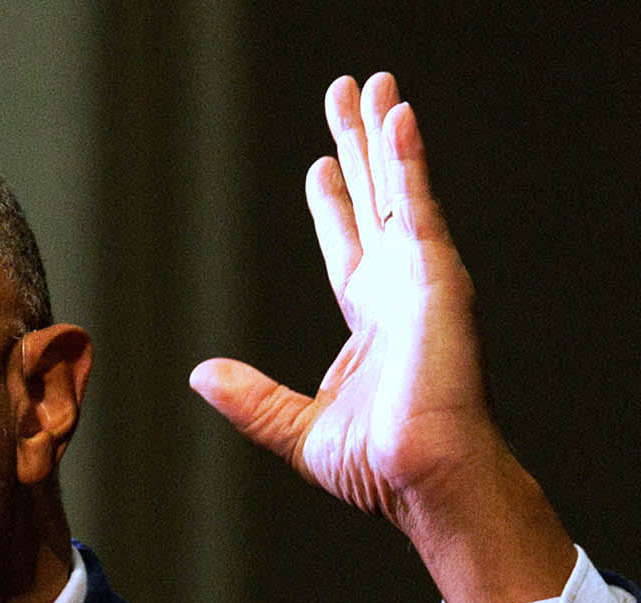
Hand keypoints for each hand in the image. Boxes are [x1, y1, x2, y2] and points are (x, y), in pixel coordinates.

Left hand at [190, 72, 574, 602]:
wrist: (422, 479)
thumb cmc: (380, 468)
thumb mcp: (295, 429)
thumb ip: (251, 399)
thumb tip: (203, 376)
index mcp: (372, 321)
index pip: (349, 245)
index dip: (335, 202)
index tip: (321, 164)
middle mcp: (400, 291)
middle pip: (376, 199)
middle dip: (360, 146)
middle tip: (349, 94)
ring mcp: (422, 280)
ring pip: (400, 188)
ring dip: (387, 133)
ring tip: (376, 85)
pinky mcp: (438, 278)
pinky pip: (419, 206)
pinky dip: (409, 160)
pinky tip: (398, 118)